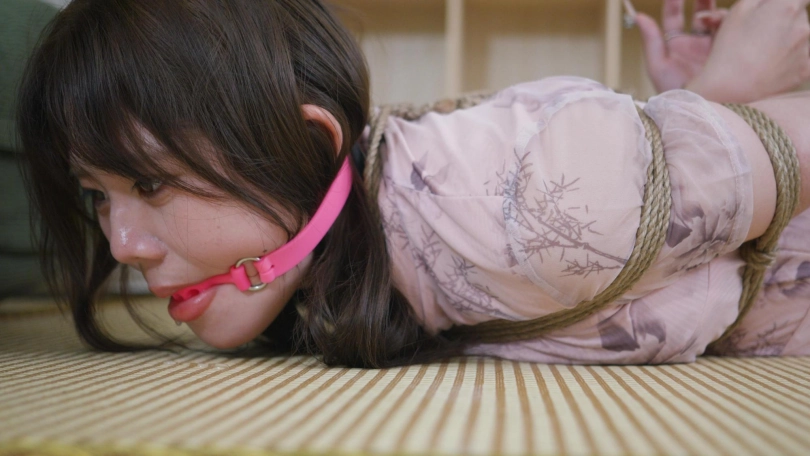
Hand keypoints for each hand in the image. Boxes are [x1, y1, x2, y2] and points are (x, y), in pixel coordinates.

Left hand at [634, 0, 726, 92]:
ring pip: (717, 19)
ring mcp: (716, 46)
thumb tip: (638, 15)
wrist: (701, 111)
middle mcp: (696, 44)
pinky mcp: (733, 51)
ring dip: (713, 12)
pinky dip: (726, 22)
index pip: (673, 17)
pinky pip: (733, 29)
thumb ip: (650, 40)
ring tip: (705, 19)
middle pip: (699, 13)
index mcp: (676, 45)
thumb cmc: (674, 94)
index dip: (673, 2)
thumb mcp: (659, 67)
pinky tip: (719, 24)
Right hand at [686, 0, 809, 102]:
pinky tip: (770, 66)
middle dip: (784, 20)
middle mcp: (803, 26)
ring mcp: (806, 50)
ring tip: (761, 54)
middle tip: (759, 34)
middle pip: (799, 16)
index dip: (787, 3)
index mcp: (787, 6)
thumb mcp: (739, 10)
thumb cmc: (730, 46)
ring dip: (786, 40)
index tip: (776, 10)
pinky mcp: (805, 70)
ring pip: (800, 38)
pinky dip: (789, 60)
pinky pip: (802, 59)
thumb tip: (771, 2)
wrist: (730, 87)